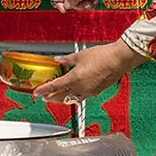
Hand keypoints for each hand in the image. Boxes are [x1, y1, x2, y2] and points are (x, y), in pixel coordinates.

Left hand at [32, 39, 146, 100]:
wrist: (119, 60)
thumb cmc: (102, 57)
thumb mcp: (80, 56)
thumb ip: (66, 60)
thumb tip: (58, 60)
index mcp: (74, 79)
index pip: (54, 87)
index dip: (44, 90)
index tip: (36, 92)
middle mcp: (80, 88)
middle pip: (61, 96)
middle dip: (51, 97)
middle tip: (44, 97)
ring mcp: (89, 92)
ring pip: (71, 99)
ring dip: (62, 99)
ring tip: (56, 98)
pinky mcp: (96, 92)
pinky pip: (81, 97)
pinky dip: (73, 96)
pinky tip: (73, 93)